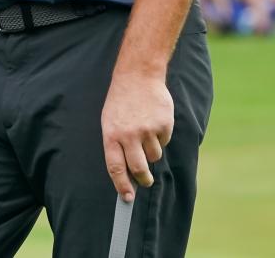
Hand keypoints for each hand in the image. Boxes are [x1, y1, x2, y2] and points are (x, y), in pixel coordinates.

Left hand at [101, 71, 173, 202]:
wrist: (138, 75)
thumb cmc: (121, 101)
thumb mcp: (110, 121)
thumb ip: (116, 146)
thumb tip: (126, 173)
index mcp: (112, 135)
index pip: (116, 168)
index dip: (122, 186)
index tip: (127, 198)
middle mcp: (129, 135)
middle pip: (138, 169)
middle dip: (143, 179)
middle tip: (145, 181)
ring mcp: (147, 129)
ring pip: (154, 155)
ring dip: (152, 150)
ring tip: (146, 132)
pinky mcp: (163, 124)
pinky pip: (164, 141)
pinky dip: (161, 136)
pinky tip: (154, 120)